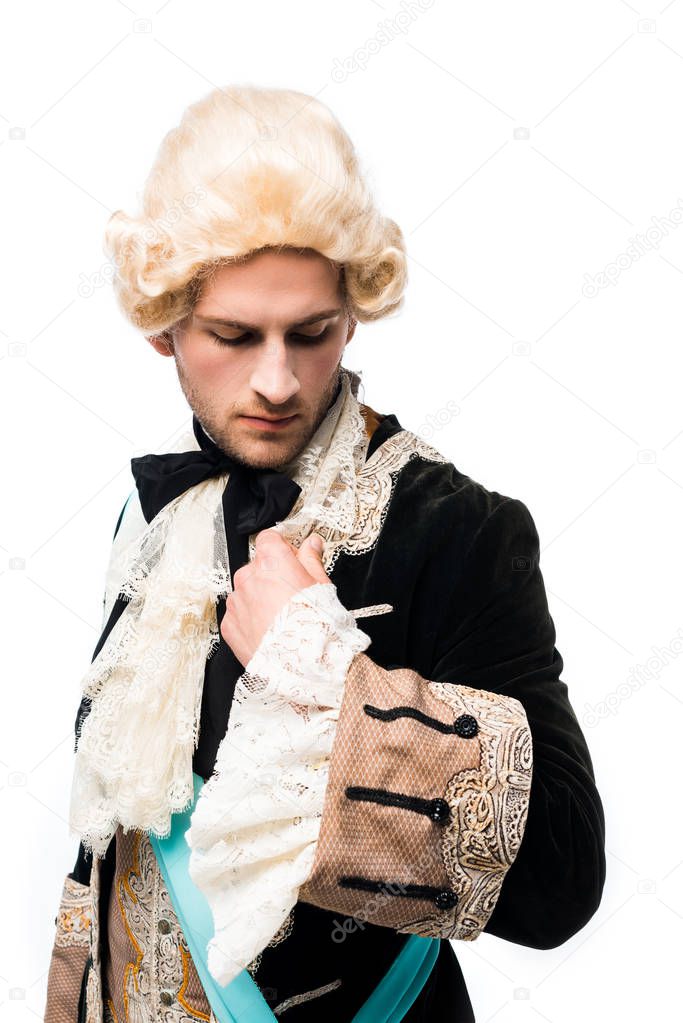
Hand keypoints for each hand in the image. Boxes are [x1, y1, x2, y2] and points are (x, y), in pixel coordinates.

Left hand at [220, 529, 331, 667]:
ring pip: (246, 591)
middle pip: (257, 566)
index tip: (292, 560)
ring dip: (259, 598)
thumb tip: (311, 544)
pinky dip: (250, 620)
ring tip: (280, 619)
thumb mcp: (322, 585)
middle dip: (271, 576)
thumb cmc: (316, 626)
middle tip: (291, 596)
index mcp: (272, 561)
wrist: (303, 666)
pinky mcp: (229, 625)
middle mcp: (248, 577)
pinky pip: (238, 614)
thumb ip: (311, 559)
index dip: (283, 548)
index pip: (269, 539)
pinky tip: (269, 631)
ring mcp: (236, 602)